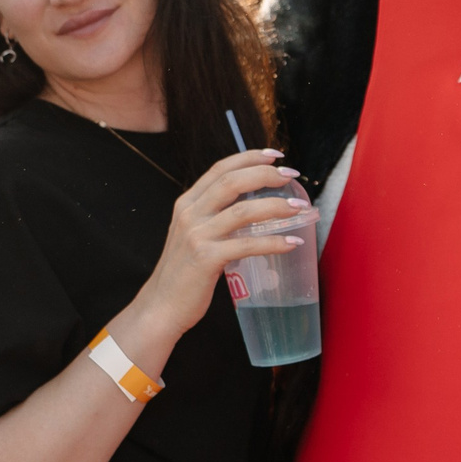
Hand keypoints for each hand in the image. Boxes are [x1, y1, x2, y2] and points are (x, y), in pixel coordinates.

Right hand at [127, 149, 309, 343]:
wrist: (160, 306)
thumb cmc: (183, 273)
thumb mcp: (191, 234)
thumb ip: (213, 217)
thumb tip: (253, 206)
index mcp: (187, 204)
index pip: (219, 169)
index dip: (249, 158)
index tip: (274, 155)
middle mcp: (190, 214)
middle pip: (232, 181)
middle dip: (266, 174)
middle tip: (292, 176)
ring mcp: (197, 236)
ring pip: (243, 211)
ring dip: (276, 207)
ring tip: (300, 209)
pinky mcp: (206, 259)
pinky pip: (247, 245)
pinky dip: (273, 242)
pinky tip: (291, 243)